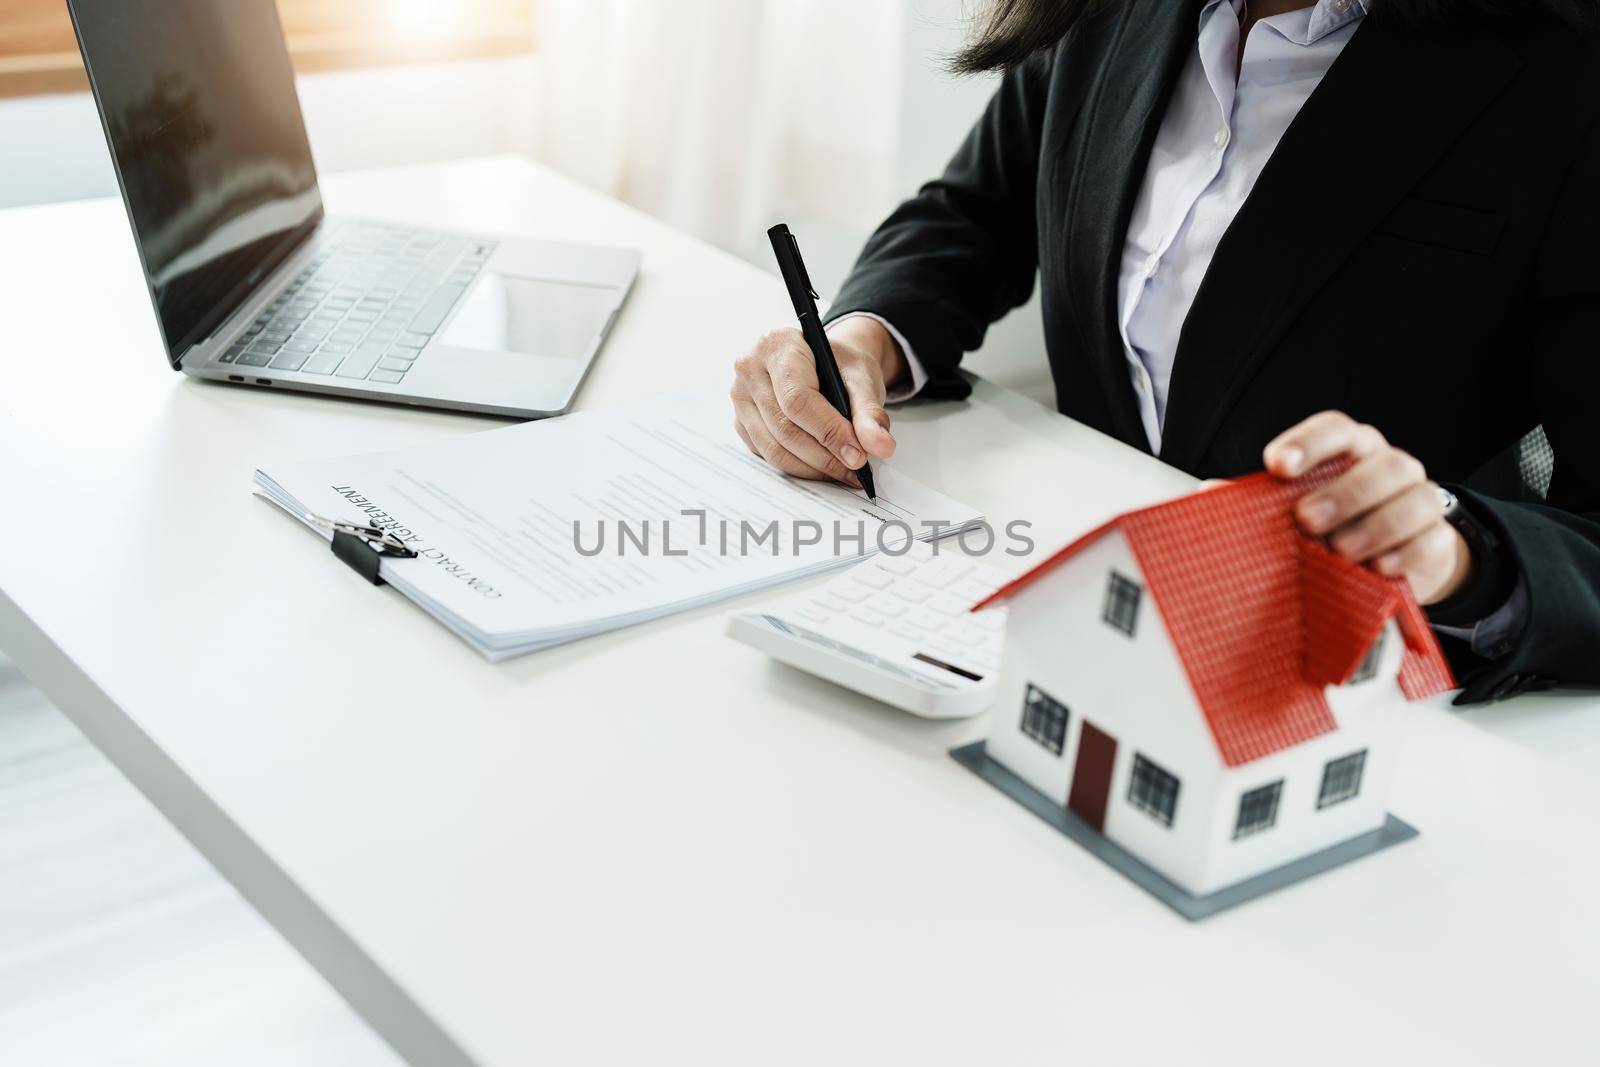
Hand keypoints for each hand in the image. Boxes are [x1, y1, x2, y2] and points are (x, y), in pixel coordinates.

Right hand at [730, 316, 904, 483]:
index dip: (829, 432)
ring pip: (774, 448)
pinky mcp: (741, 422)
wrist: (824, 363)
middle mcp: (750, 368)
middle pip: (784, 428)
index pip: (798, 399)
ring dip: (812, 468)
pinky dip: (798, 467)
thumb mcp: (862, 378)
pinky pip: (767, 455)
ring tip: (844, 472)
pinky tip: (823, 466)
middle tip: (856, 469)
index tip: (857, 455)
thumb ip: (870, 412)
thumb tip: (880, 446)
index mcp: (778, 345)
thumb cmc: (839, 366)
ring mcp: (740, 397)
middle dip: (824, 456)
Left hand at [1264, 412, 1472, 604]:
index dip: (1307, 443)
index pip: (1335, 429)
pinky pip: (1431, 538)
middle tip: (1306, 520)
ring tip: (1340, 550)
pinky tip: (1378, 568)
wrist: (1388, 562)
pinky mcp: (1438, 538)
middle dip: (1343, 492)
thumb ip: (1257, 502)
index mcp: (1350, 450)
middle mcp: (1388, 466)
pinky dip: (1405, 553)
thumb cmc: (1330, 526)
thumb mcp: (1293, 511)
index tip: (1277, 466)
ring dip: (1375, 525)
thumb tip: (1208, 491)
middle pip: (1380, 464)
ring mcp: (1419, 499)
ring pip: (1414, 498)